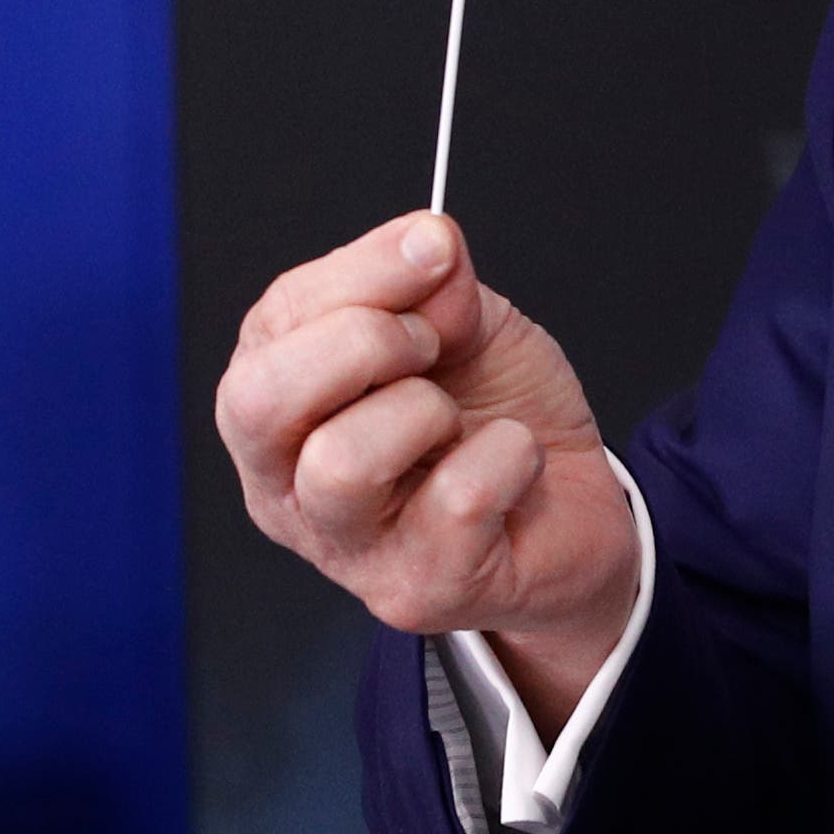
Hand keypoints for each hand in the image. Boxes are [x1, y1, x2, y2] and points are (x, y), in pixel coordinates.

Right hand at [215, 211, 640, 730]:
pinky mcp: (418, 590)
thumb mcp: (462, 324)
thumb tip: (426, 242)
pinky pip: (457, 498)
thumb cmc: (493, 418)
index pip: (272, 322)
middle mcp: (286, 487)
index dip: (359, 272)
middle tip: (431, 346)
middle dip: (364, 341)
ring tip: (459, 420)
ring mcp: (347, 550)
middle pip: (260, 401)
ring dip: (424, 410)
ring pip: (341, 462)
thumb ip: (430, 283)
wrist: (572, 506)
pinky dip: (508, 456)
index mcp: (277, 408)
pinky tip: (513, 466)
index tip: (432, 252)